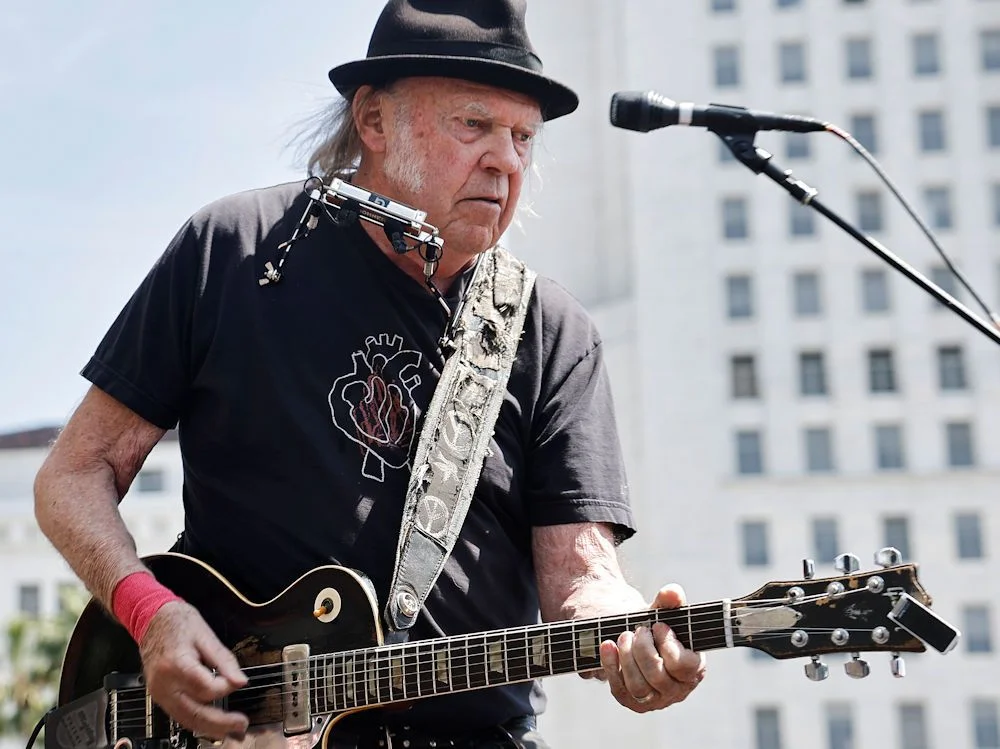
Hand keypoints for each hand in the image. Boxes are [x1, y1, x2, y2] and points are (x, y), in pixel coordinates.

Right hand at [139, 601, 248, 739]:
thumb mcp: (206, 635)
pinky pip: (178, 714)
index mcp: (176, 665)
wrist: (152, 619)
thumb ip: (224, 660)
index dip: (225, 687)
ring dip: (209, 729)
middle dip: (220, 723)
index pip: (206, 688)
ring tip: (231, 732)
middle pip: (193, 713)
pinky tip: (211, 725)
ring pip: (185, 719)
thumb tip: (240, 680)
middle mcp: (164, 684)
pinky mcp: (159, 696)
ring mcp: (159, 693)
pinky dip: (196, 722)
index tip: (236, 680)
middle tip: (241, 725)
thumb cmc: (178, 623)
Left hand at [598, 584, 705, 712]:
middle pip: (658, 677)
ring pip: (639, 687)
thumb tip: (672, 592)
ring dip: (627, 658)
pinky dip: (611, 666)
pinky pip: (620, 690)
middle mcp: (676, 690)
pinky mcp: (632, 701)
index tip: (658, 625)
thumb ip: (669, 602)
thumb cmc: (656, 627)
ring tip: (624, 636)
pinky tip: (607, 645)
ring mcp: (654, 699)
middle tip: (639, 630)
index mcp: (693, 669)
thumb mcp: (663, 613)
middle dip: (644, 649)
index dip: (668, 644)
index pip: (684, 666)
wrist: (635, 638)